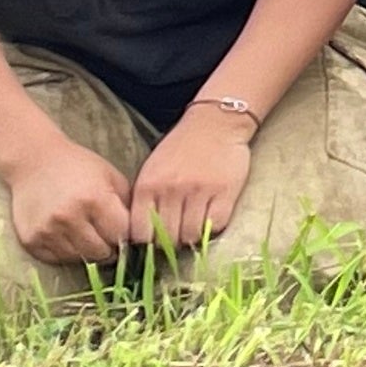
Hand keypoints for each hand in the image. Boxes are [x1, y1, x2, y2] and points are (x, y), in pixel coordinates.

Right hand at [2, 134, 134, 266]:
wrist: (34, 162)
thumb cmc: (78, 167)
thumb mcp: (111, 177)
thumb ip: (127, 205)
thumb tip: (138, 235)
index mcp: (95, 199)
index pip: (120, 235)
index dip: (126, 237)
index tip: (125, 235)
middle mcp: (70, 217)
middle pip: (101, 252)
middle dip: (109, 248)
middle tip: (107, 238)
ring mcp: (48, 231)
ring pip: (80, 259)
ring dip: (88, 251)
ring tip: (87, 235)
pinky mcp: (31, 240)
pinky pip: (57, 259)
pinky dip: (66, 253)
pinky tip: (68, 236)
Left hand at [124, 101, 255, 252]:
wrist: (215, 122)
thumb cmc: (180, 149)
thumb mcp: (152, 171)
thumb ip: (145, 201)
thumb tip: (143, 237)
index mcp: (147, 186)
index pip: (140, 233)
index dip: (147, 244)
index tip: (155, 243)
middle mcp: (171, 190)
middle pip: (166, 239)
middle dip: (171, 244)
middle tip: (177, 235)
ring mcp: (199, 191)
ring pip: (191, 235)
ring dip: (192, 236)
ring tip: (194, 226)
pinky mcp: (225, 191)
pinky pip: (216, 225)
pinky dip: (213, 228)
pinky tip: (210, 218)